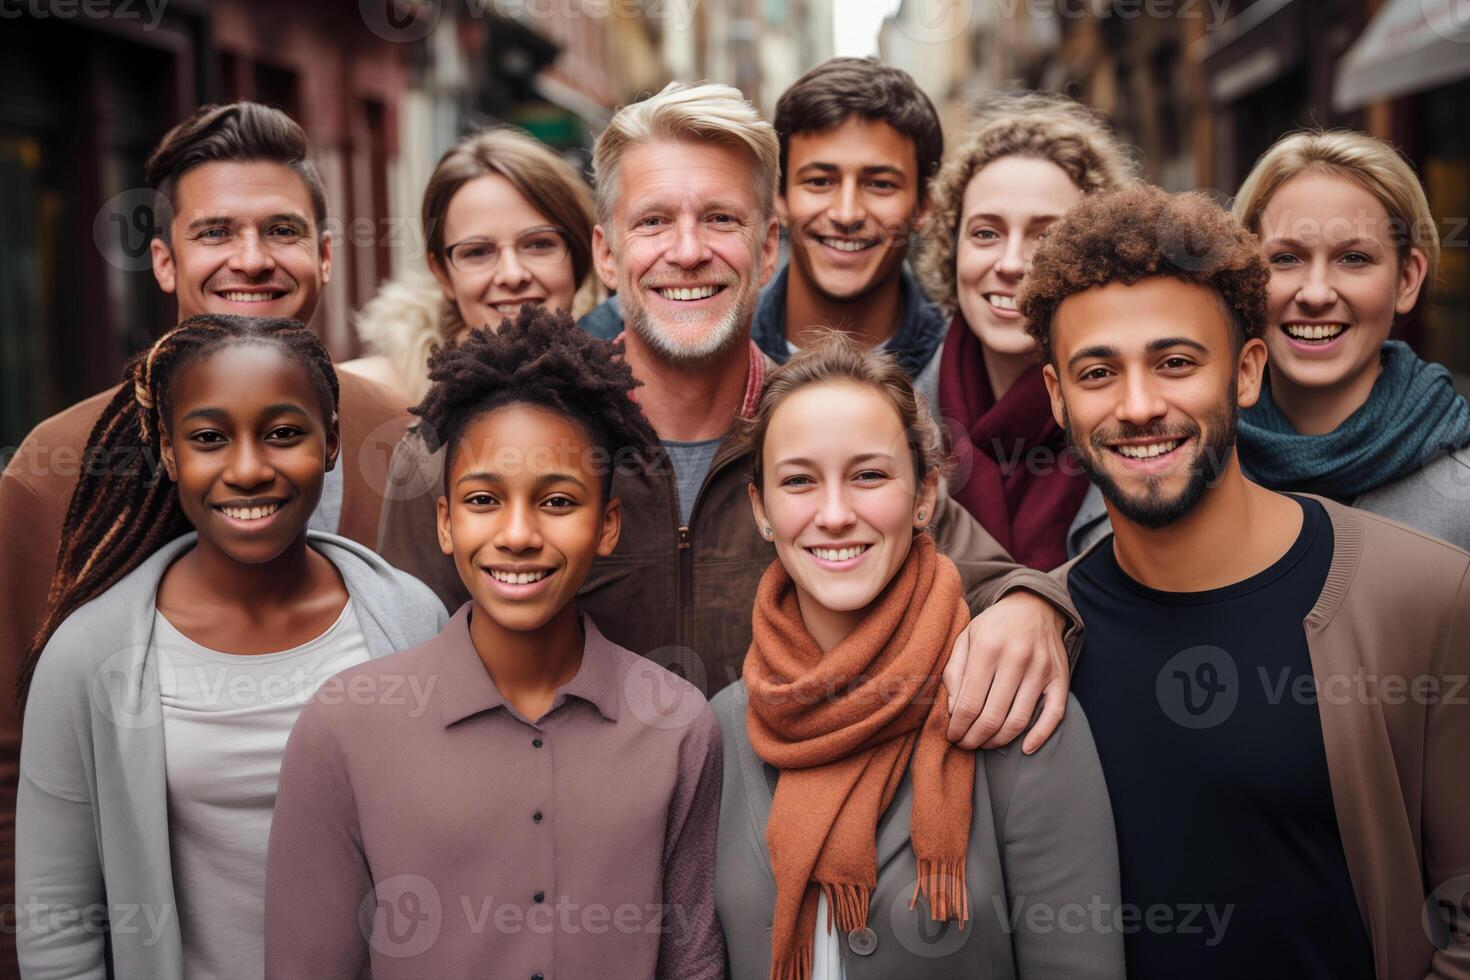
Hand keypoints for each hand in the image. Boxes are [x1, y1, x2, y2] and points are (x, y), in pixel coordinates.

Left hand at [942, 589, 1069, 752]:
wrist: (1034, 606)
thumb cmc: (993, 627)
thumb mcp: (965, 639)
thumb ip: (954, 673)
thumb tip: (954, 712)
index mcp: (988, 647)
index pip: (969, 702)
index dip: (959, 726)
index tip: (952, 736)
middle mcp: (1016, 658)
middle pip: (993, 716)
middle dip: (975, 738)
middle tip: (966, 745)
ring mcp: (1041, 669)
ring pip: (1019, 720)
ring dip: (999, 741)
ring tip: (985, 744)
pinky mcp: (1060, 677)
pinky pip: (1054, 714)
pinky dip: (1040, 736)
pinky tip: (1025, 748)